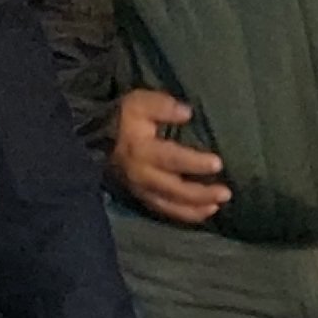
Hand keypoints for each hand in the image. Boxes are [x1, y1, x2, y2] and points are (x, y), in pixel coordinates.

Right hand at [112, 89, 230, 224]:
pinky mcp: (141, 196)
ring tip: (216, 207)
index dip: (195, 163)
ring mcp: (140, 189)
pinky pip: (163, 210)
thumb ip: (162, 106)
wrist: (92, 136)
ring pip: (170, 205)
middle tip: (226, 193)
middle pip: (174, 189)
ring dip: (194, 209)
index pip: (172, 159)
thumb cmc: (122, 117)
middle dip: (200, 193)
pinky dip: (183, 214)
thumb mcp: (139, 102)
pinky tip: (202, 213)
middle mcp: (142, 175)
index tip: (218, 164)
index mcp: (142, 150)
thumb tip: (187, 112)